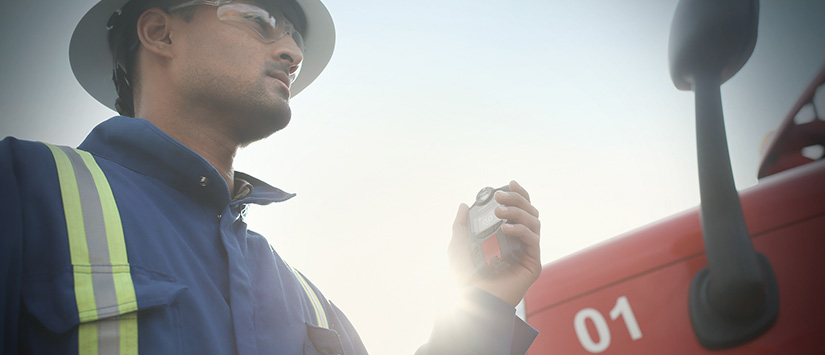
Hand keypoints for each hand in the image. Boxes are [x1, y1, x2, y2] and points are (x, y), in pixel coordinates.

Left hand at [448, 180, 541, 306]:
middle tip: (500, 196)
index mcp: (507, 236)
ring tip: (500, 213)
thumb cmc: (465, 277)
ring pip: (534, 222)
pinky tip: (507, 229)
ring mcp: (527, 252)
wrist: (472, 299)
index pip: (519, 210)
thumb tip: (464, 205)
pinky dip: (521, 230)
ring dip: (518, 212)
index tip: (509, 183)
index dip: (518, 194)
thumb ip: (461, 225)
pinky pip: (532, 240)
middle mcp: (520, 242)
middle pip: (530, 212)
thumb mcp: (458, 245)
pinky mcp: (532, 264)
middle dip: (517, 199)